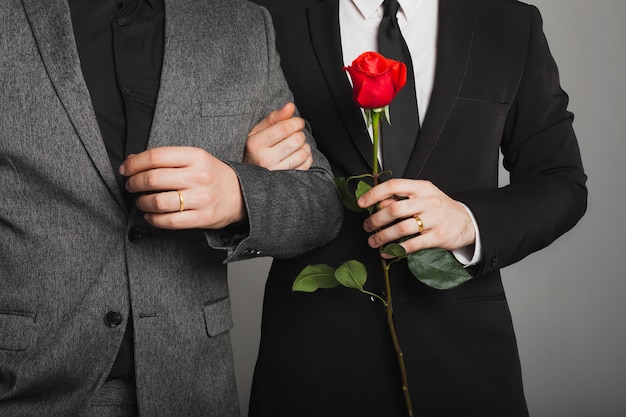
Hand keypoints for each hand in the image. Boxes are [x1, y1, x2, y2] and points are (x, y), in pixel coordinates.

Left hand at [119, 147, 244, 229]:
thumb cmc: (213, 176)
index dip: (134, 163)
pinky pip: (169, 221)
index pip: (155, 157)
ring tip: (141, 201)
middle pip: (152, 179)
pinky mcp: (202, 217)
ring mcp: (201, 198)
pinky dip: (153, 219)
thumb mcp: (196, 159)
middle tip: (131, 186)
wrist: (242, 195)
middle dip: (134, 183)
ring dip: (142, 202)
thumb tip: (133, 160)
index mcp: (196, 156)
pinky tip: (151, 215)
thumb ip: (168, 158)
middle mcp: (199, 176)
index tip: (125, 169)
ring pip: (157, 202)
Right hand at [244, 102, 311, 170]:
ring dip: (304, 146)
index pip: (284, 128)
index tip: (297, 122)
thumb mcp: (259, 130)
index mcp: (255, 144)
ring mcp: (275, 172)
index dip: (296, 122)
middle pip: (296, 139)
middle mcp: (264, 159)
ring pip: (302, 153)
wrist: (248, 173)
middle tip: (295, 134)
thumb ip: (275, 117)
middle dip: (299, 133)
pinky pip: (305, 165)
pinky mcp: (285, 180)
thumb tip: (291, 106)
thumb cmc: (256, 148)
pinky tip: (298, 154)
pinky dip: (307, 157)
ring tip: (296, 145)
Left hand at [358, 179, 475, 255]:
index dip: (375, 194)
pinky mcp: (438, 237)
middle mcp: (428, 201)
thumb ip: (402, 197)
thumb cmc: (440, 208)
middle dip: (376, 220)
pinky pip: (412, 245)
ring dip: (382, 237)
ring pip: (401, 228)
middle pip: (394, 209)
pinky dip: (396, 250)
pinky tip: (387, 252)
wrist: (467, 222)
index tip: (362, 203)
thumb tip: (376, 202)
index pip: (394, 186)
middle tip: (368, 226)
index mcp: (422, 187)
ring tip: (374, 241)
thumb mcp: (424, 195)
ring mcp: (434, 219)